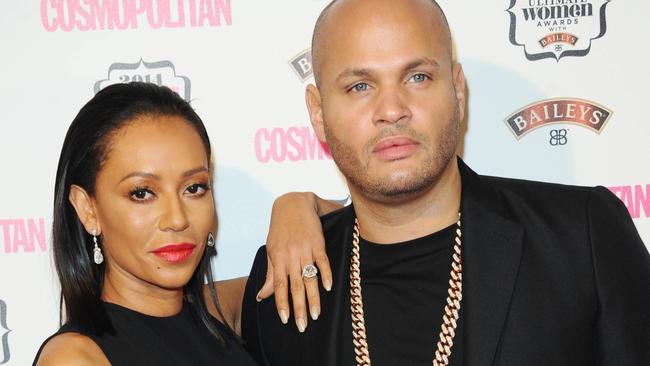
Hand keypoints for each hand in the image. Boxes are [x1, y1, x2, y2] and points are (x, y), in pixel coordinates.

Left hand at [256, 192, 337, 332]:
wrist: (293, 203)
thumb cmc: (281, 228)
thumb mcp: (272, 249)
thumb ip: (270, 273)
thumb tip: (262, 295)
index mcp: (277, 258)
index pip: (278, 285)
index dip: (282, 303)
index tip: (285, 319)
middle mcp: (291, 256)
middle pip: (295, 286)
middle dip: (298, 307)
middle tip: (301, 326)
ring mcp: (305, 249)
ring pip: (309, 278)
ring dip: (313, 297)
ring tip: (315, 314)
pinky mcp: (318, 243)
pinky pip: (323, 261)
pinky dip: (326, 274)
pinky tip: (329, 288)